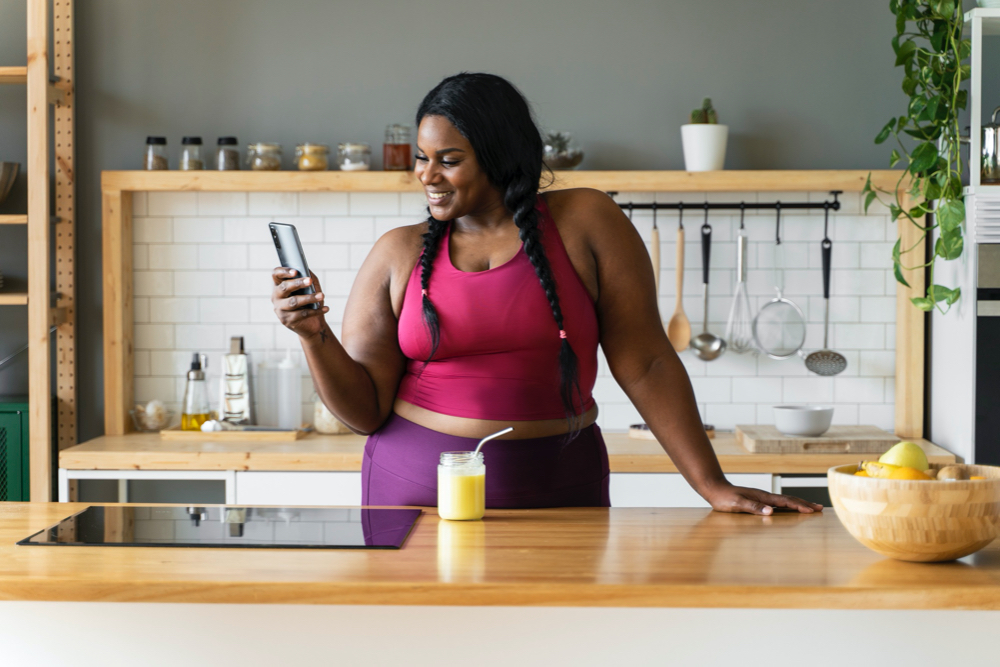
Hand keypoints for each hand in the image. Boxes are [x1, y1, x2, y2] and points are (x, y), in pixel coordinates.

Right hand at [271, 268, 329, 338]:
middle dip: (297, 283)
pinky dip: (315, 311)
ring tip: (321, 296)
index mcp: (280, 286)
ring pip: (293, 302)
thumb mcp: (311, 288)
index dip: (284, 272)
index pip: (276, 275)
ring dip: (309, 298)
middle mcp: (276, 297)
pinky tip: (325, 308)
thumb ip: (309, 277)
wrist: (313, 324)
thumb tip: (307, 270)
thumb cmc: (310, 302)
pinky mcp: (287, 320)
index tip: (295, 271)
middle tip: (309, 281)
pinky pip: (302, 314)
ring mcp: (280, 309)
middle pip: (284, 287)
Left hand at [703, 482, 822, 515]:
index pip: (784, 502)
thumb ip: (752, 507)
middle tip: (819, 508)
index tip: (811, 510)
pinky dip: (787, 506)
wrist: (714, 489)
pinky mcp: (758, 502)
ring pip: (784, 501)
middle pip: (788, 500)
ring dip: (798, 504)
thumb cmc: (723, 498)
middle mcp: (764, 497)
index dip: (798, 506)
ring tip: (810, 508)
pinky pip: (777, 504)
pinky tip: (789, 510)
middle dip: (804, 504)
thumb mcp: (736, 504)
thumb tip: (770, 512)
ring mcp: (762, 499)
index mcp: (762, 497)